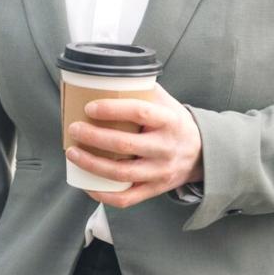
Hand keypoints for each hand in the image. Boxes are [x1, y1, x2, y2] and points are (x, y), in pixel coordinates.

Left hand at [65, 83, 202, 208]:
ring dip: (92, 165)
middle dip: (94, 137)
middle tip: (74, 128)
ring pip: (122, 174)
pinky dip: (103, 194)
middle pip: (125, 145)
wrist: (200, 154)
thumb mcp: (167, 102)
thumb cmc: (175, 123)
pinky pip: (126, 198)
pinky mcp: (155, 190)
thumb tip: (107, 76)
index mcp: (170, 121)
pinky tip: (87, 184)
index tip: (89, 107)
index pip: (140, 112)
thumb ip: (143, 90)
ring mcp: (160, 172)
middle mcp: (166, 148)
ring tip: (73, 152)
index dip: (112, 109)